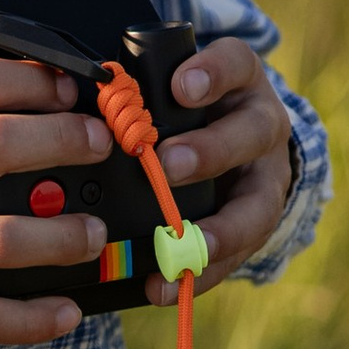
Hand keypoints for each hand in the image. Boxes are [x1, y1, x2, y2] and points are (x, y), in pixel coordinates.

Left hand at [141, 37, 295, 300]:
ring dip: (217, 228)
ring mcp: (267, 176)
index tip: (179, 87)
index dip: (212, 74)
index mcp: (240, 79)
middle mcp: (262, 124)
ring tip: (180, 245)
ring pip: (258, 203)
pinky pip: (238, 254)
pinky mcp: (259, 222)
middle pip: (252, 132)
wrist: (237, 132)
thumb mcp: (174, 81)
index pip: (235, 63)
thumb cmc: (188, 104)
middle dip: (209, 151)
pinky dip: (202, 272)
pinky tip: (168, 285)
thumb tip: (81, 99)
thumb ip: (143, 88)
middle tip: (166, 164)